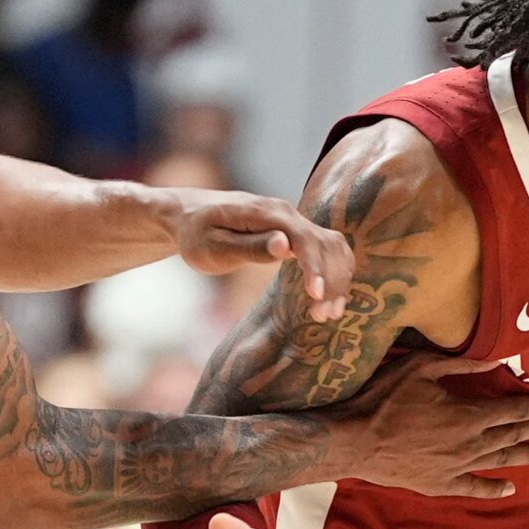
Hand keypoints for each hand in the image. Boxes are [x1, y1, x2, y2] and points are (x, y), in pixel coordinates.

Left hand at [170, 191, 354, 320]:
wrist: (191, 216)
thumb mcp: (214, 246)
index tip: (316, 297)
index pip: (304, 238)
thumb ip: (249, 246)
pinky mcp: (295, 232)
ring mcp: (293, 221)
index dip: (315, 267)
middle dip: (331, 280)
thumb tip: (283, 245)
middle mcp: (286, 212)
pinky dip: (335, 272)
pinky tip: (331, 298)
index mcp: (267, 213)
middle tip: (323, 316)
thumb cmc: (197, 235)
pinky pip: (327, 249)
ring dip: (338, 278)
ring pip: (333, 246)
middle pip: (326, 243)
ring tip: (330, 313)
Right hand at [335, 353, 528, 499]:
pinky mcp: (440, 485)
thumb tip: (494, 363)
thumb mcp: (421, 368)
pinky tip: (511, 488)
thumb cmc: (383, 400)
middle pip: (515, 436)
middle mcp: (471, 444)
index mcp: (469, 414)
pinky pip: (475, 488)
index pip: (517, 410)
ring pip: (503, 462)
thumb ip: (462, 366)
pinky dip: (495, 489)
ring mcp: (457, 468)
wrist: (353, 442)